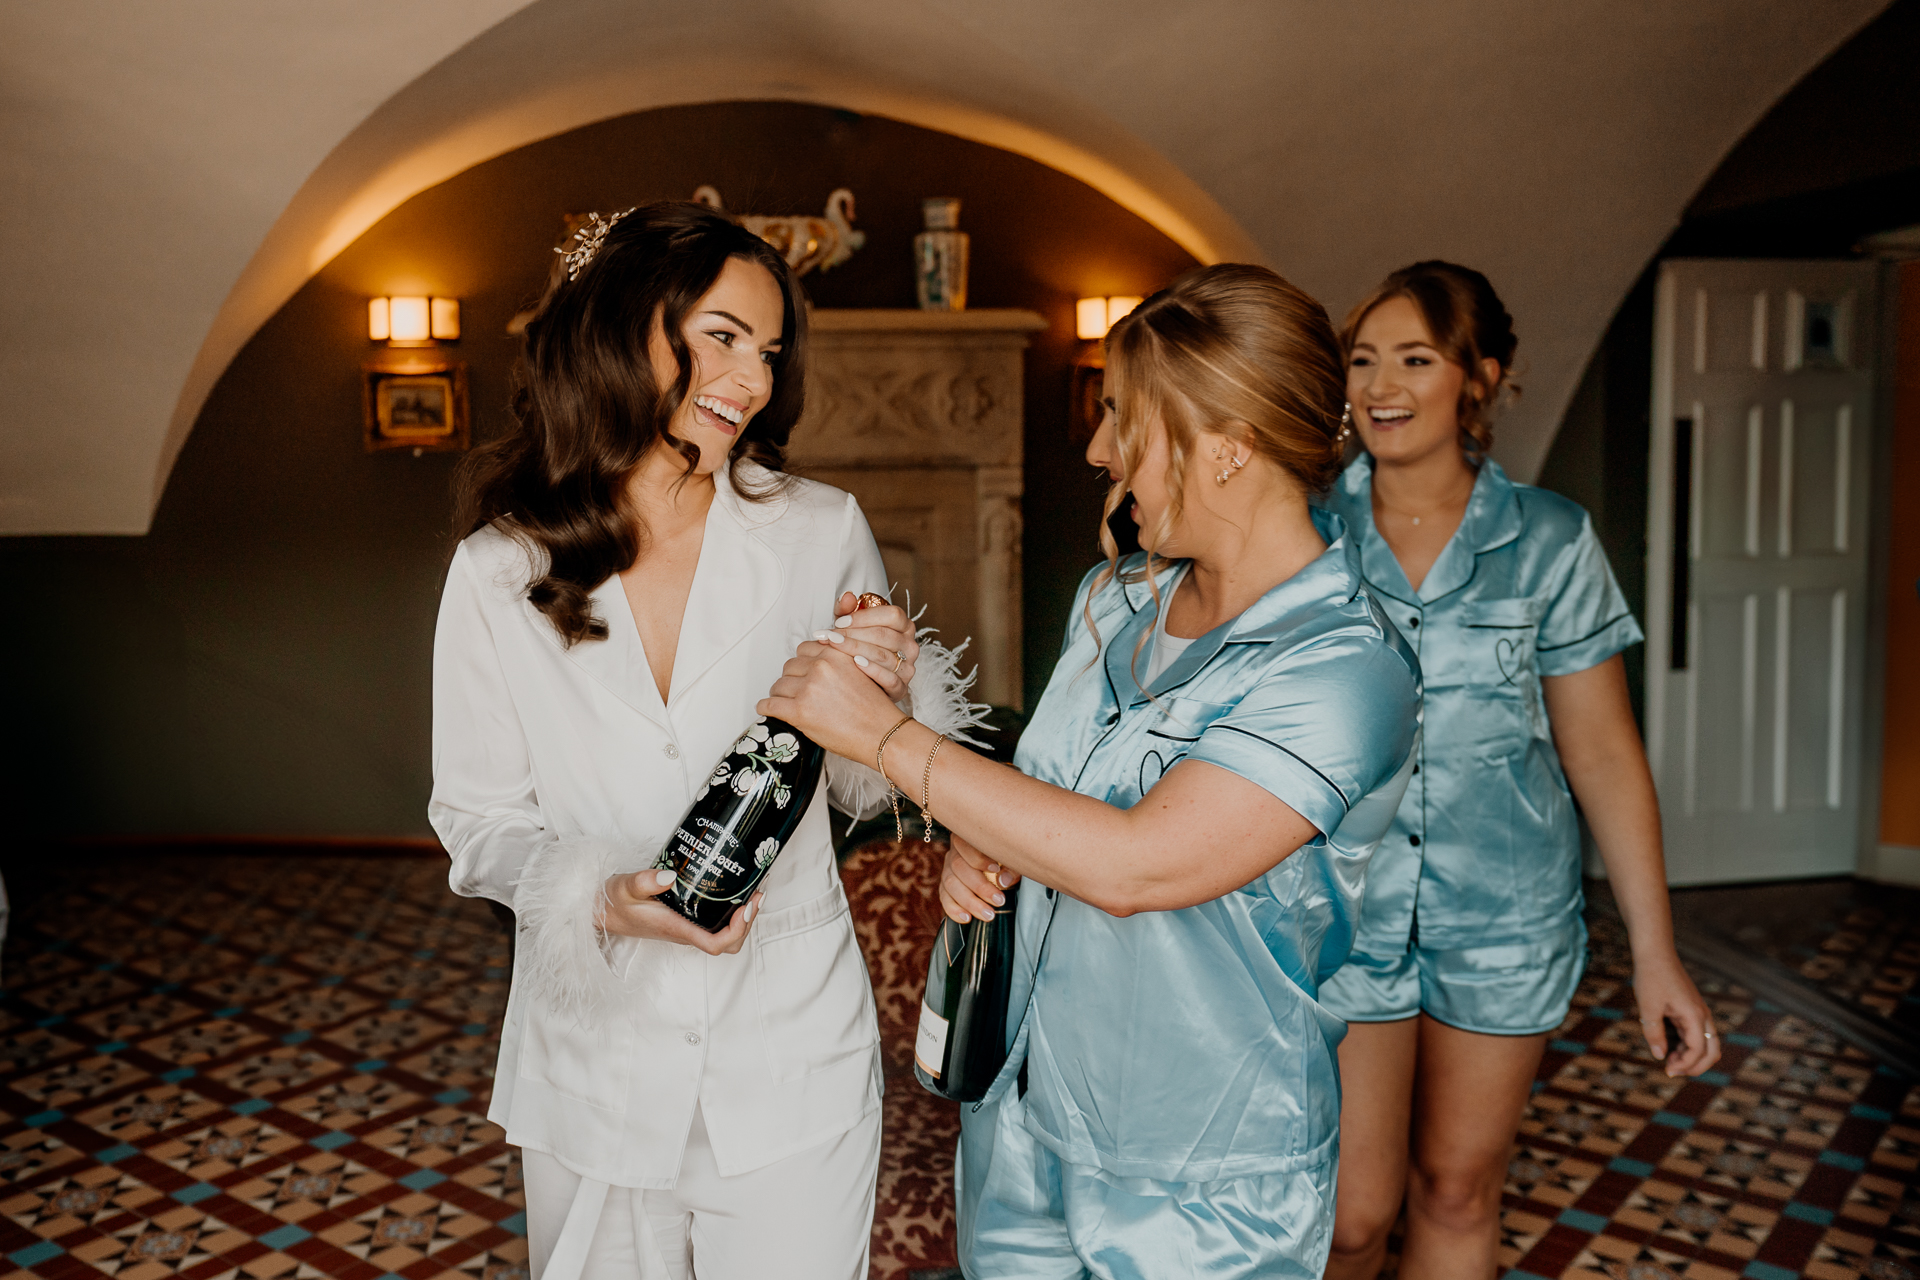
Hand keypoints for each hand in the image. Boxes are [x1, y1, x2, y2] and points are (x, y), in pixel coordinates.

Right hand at [600, 868, 760, 955]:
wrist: (603, 912)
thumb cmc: (614, 902)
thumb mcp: (626, 886)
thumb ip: (645, 881)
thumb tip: (670, 875)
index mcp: (676, 929)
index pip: (716, 944)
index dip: (737, 930)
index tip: (745, 905)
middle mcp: (685, 933)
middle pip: (729, 944)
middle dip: (748, 923)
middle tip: (756, 893)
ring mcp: (687, 929)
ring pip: (725, 937)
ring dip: (743, 918)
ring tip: (752, 891)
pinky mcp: (686, 922)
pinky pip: (716, 926)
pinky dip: (731, 913)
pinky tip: (734, 892)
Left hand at [758, 638, 902, 761]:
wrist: (883, 735)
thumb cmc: (875, 710)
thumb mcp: (860, 673)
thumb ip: (837, 664)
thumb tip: (815, 665)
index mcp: (836, 654)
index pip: (804, 650)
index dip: (804, 664)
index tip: (804, 673)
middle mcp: (821, 667)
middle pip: (790, 666)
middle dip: (793, 679)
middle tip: (798, 691)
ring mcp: (808, 689)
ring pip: (778, 685)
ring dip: (780, 694)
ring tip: (786, 703)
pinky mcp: (799, 711)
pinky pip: (770, 705)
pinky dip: (766, 708)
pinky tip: (768, 710)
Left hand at [811, 590, 918, 701]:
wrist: (863, 682)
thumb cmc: (858, 647)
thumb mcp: (851, 626)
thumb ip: (848, 609)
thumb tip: (847, 597)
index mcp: (904, 626)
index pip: (892, 615)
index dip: (864, 617)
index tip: (839, 622)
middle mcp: (910, 646)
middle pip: (884, 636)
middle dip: (853, 634)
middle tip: (829, 636)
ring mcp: (908, 668)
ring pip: (884, 656)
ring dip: (856, 650)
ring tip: (834, 647)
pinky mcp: (902, 688)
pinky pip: (890, 679)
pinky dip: (872, 670)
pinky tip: (855, 664)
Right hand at [940, 833, 1020, 923]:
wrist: (998, 869)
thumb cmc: (1005, 860)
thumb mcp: (1012, 859)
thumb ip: (1011, 867)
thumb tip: (1003, 880)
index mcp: (968, 839)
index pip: (966, 845)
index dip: (979, 858)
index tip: (996, 869)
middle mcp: (954, 853)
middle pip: (958, 868)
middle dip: (980, 887)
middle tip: (999, 901)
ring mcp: (947, 870)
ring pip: (950, 885)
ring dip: (970, 902)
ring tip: (988, 914)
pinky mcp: (945, 887)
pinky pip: (944, 898)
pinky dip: (954, 910)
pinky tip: (967, 918)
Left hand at [1632, 952, 1721, 1076]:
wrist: (1655, 953)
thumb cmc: (1651, 977)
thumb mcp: (1648, 1007)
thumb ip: (1654, 1033)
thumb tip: (1660, 1056)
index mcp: (1694, 1015)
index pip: (1698, 1050)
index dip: (1685, 1064)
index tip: (1667, 1070)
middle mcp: (1702, 1015)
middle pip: (1712, 1051)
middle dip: (1696, 1066)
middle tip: (1673, 1072)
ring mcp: (1698, 1012)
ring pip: (1706, 1043)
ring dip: (1691, 1056)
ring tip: (1668, 1060)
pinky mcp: (1691, 1009)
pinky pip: (1696, 1033)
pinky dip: (1687, 1045)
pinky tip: (1669, 1047)